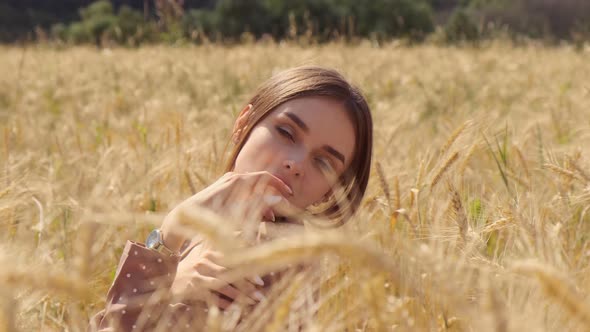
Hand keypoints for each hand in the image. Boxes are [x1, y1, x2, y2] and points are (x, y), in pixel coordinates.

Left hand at [160, 171, 295, 251]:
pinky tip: (255, 217)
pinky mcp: (224, 189)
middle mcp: (233, 178)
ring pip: (253, 190)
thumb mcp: (237, 215)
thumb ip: (258, 206)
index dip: (280, 185)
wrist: (185, 218)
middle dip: (272, 197)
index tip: (290, 195)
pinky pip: (244, 193)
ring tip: (268, 219)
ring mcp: (228, 182)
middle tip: (279, 212)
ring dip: (262, 202)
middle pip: (260, 183)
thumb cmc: (210, 219)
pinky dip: (252, 203)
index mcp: (237, 181)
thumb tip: (277, 199)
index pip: (265, 176)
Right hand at [169, 242, 264, 308]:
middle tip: (260, 291)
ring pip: (222, 286)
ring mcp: (198, 277)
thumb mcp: (206, 253)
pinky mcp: (192, 289)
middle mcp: (204, 264)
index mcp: (209, 254)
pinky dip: (224, 303)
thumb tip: (240, 231)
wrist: (170, 279)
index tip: (260, 280)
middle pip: (229, 274)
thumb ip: (222, 245)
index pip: (232, 261)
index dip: (246, 270)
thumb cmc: (193, 267)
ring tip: (253, 300)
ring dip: (238, 295)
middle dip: (246, 283)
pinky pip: (211, 297)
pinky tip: (235, 309)